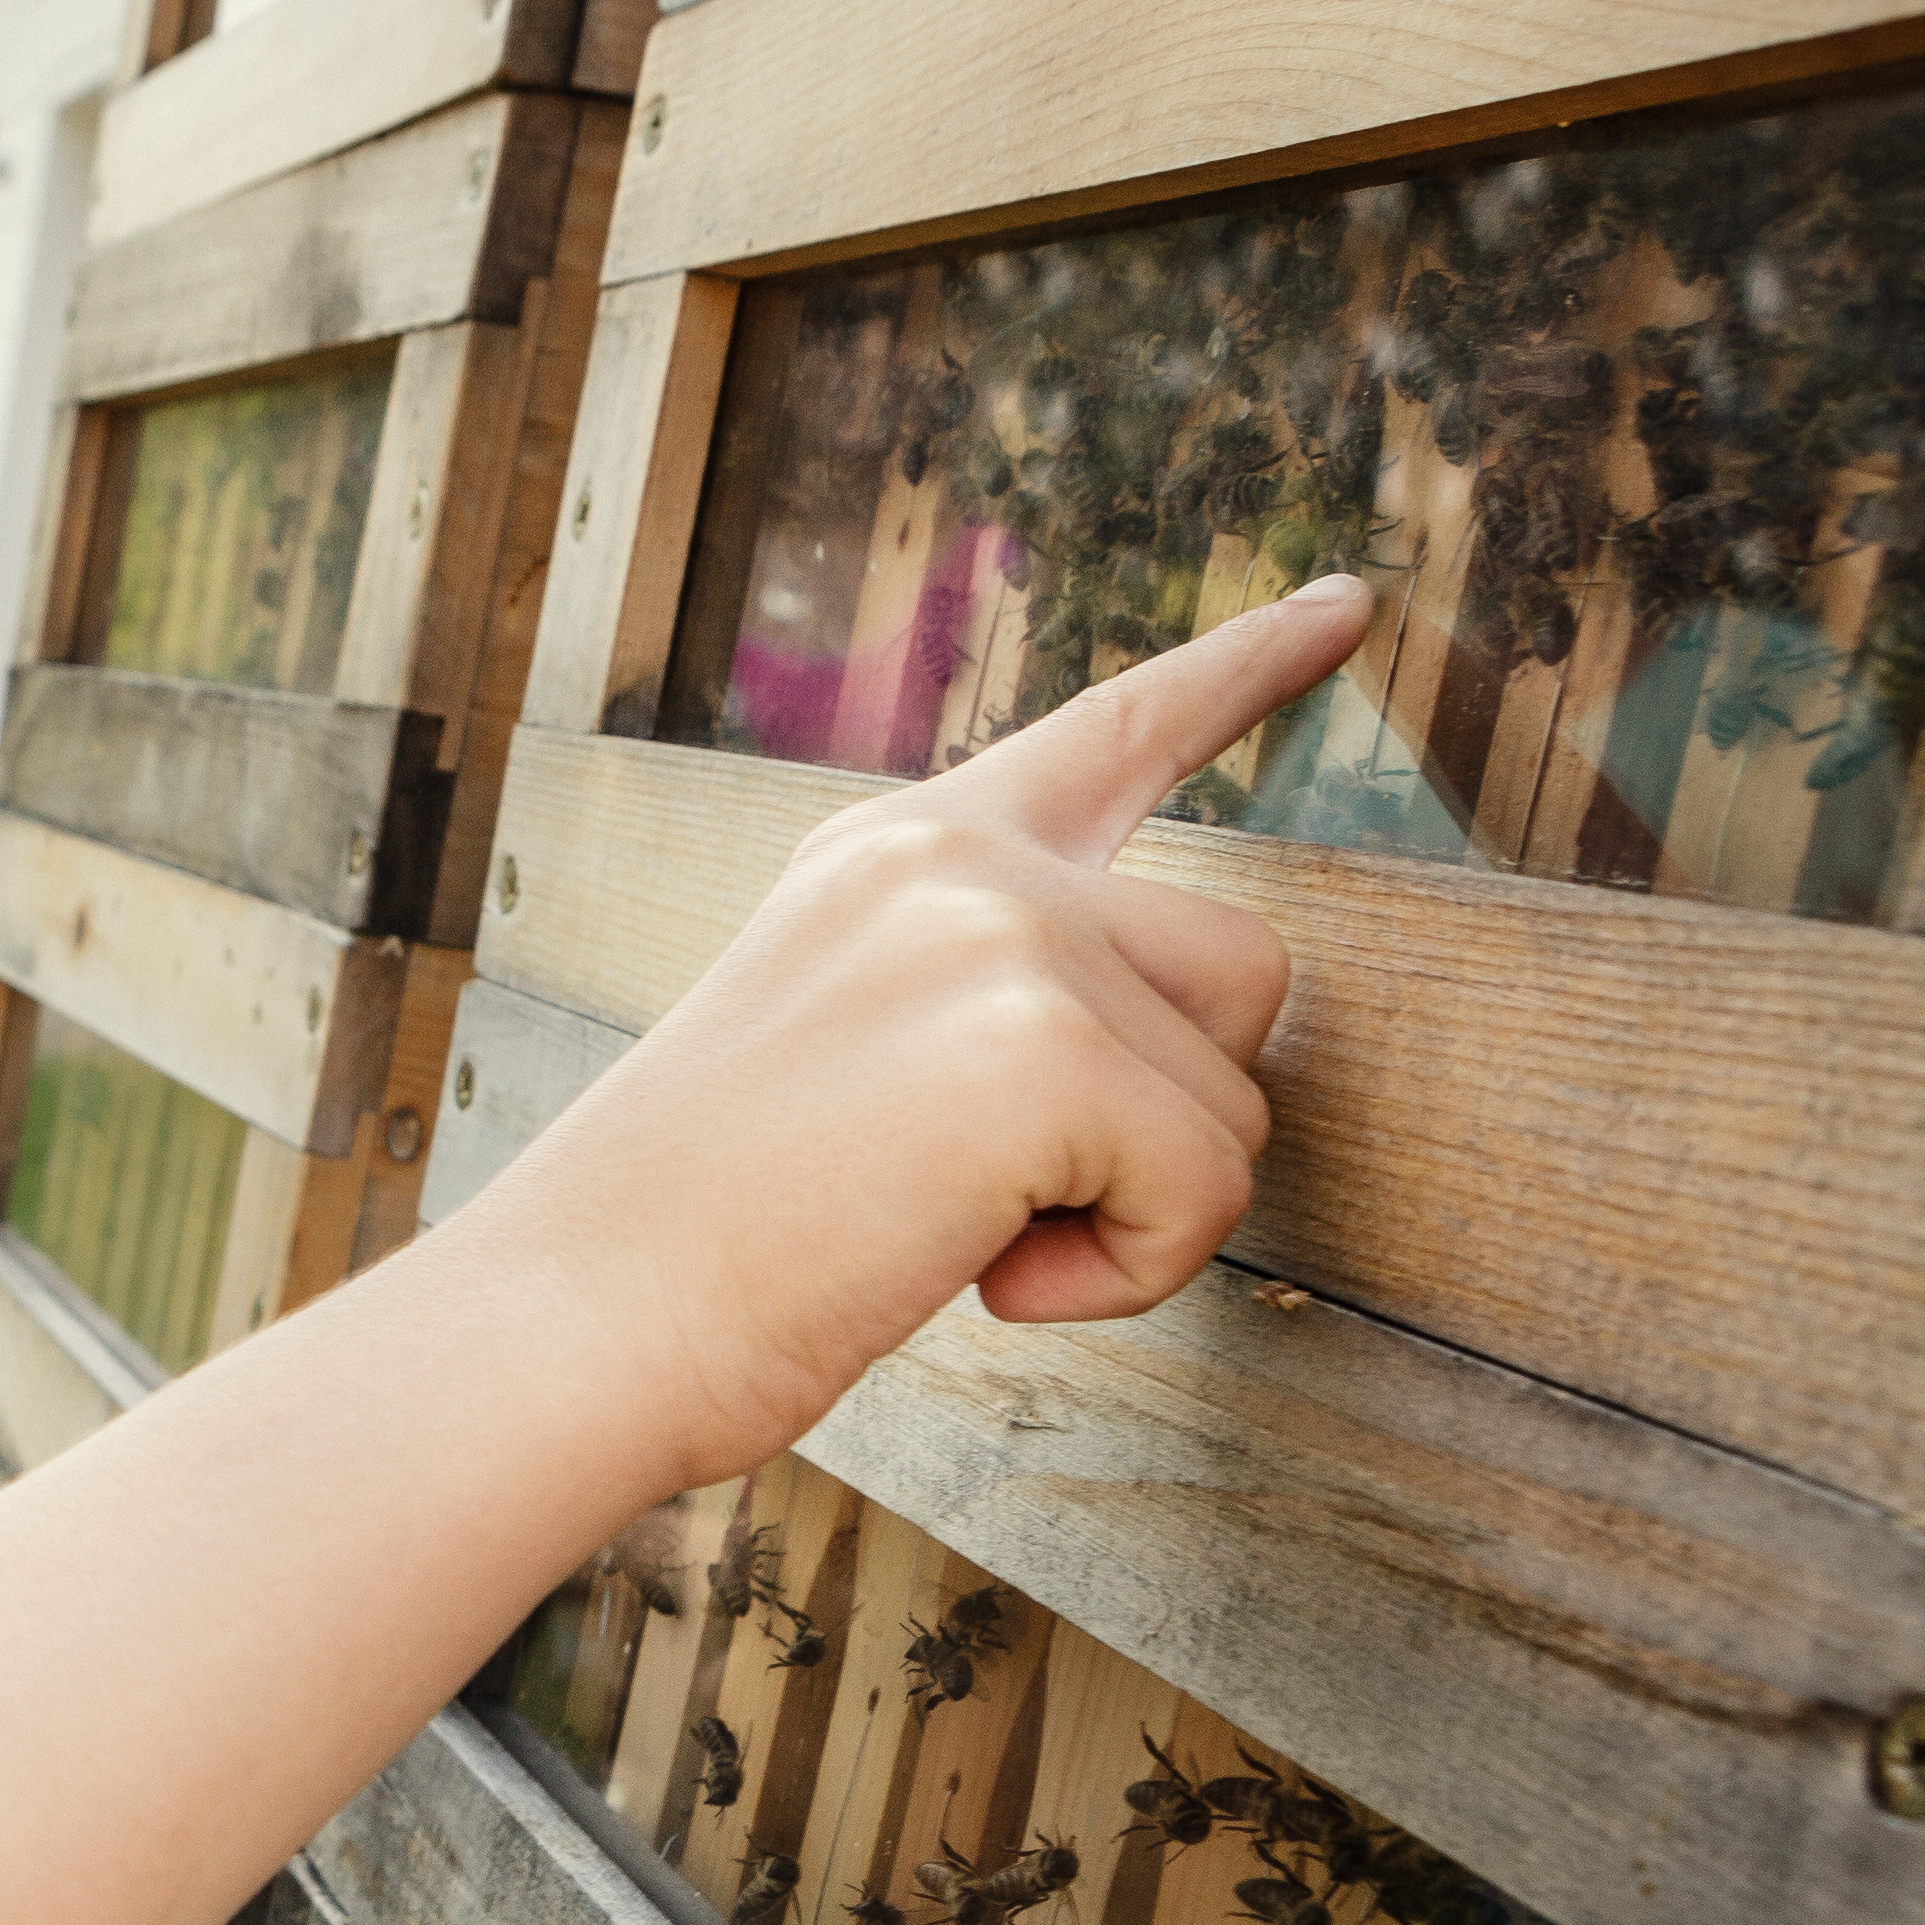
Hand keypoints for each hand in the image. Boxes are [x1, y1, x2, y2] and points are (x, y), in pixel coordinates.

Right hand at [488, 578, 1355, 1494]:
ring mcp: (1002, 935)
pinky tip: (980, 1282)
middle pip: (1239, 970)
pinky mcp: (1043, 1047)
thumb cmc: (696, 1244)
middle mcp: (956, 860)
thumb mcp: (844, 1054)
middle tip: (993, 1200)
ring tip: (958, 1241)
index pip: (1112, 732)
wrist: (575, 1321)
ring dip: (1138, 1209)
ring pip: (1234, 1098)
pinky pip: (1205, 1191)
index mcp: (896, 854)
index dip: (1246, 671)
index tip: (1350, 602)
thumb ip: (992, 997)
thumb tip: (1165, 1058)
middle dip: (1172, 1114)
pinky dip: (1122, 1275)